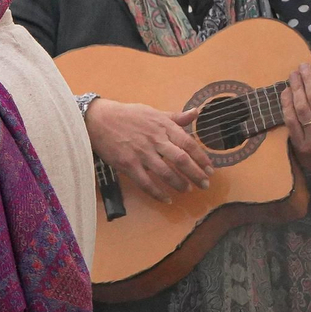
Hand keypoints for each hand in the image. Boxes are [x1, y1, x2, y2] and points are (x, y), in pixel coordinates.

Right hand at [84, 97, 213, 202]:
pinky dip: (158, 193)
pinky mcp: (128, 164)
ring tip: (187, 190)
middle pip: (181, 160)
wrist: (99, 119)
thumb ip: (176, 117)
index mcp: (163, 126)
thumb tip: (196, 113)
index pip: (188, 143)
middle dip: (196, 174)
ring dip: (179, 184)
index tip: (210, 169)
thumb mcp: (154, 112)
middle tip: (205, 184)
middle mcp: (155, 140)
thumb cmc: (128, 115)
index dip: (201, 158)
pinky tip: (167, 199)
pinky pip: (146, 183)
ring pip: (166, 173)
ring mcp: (141, 153)